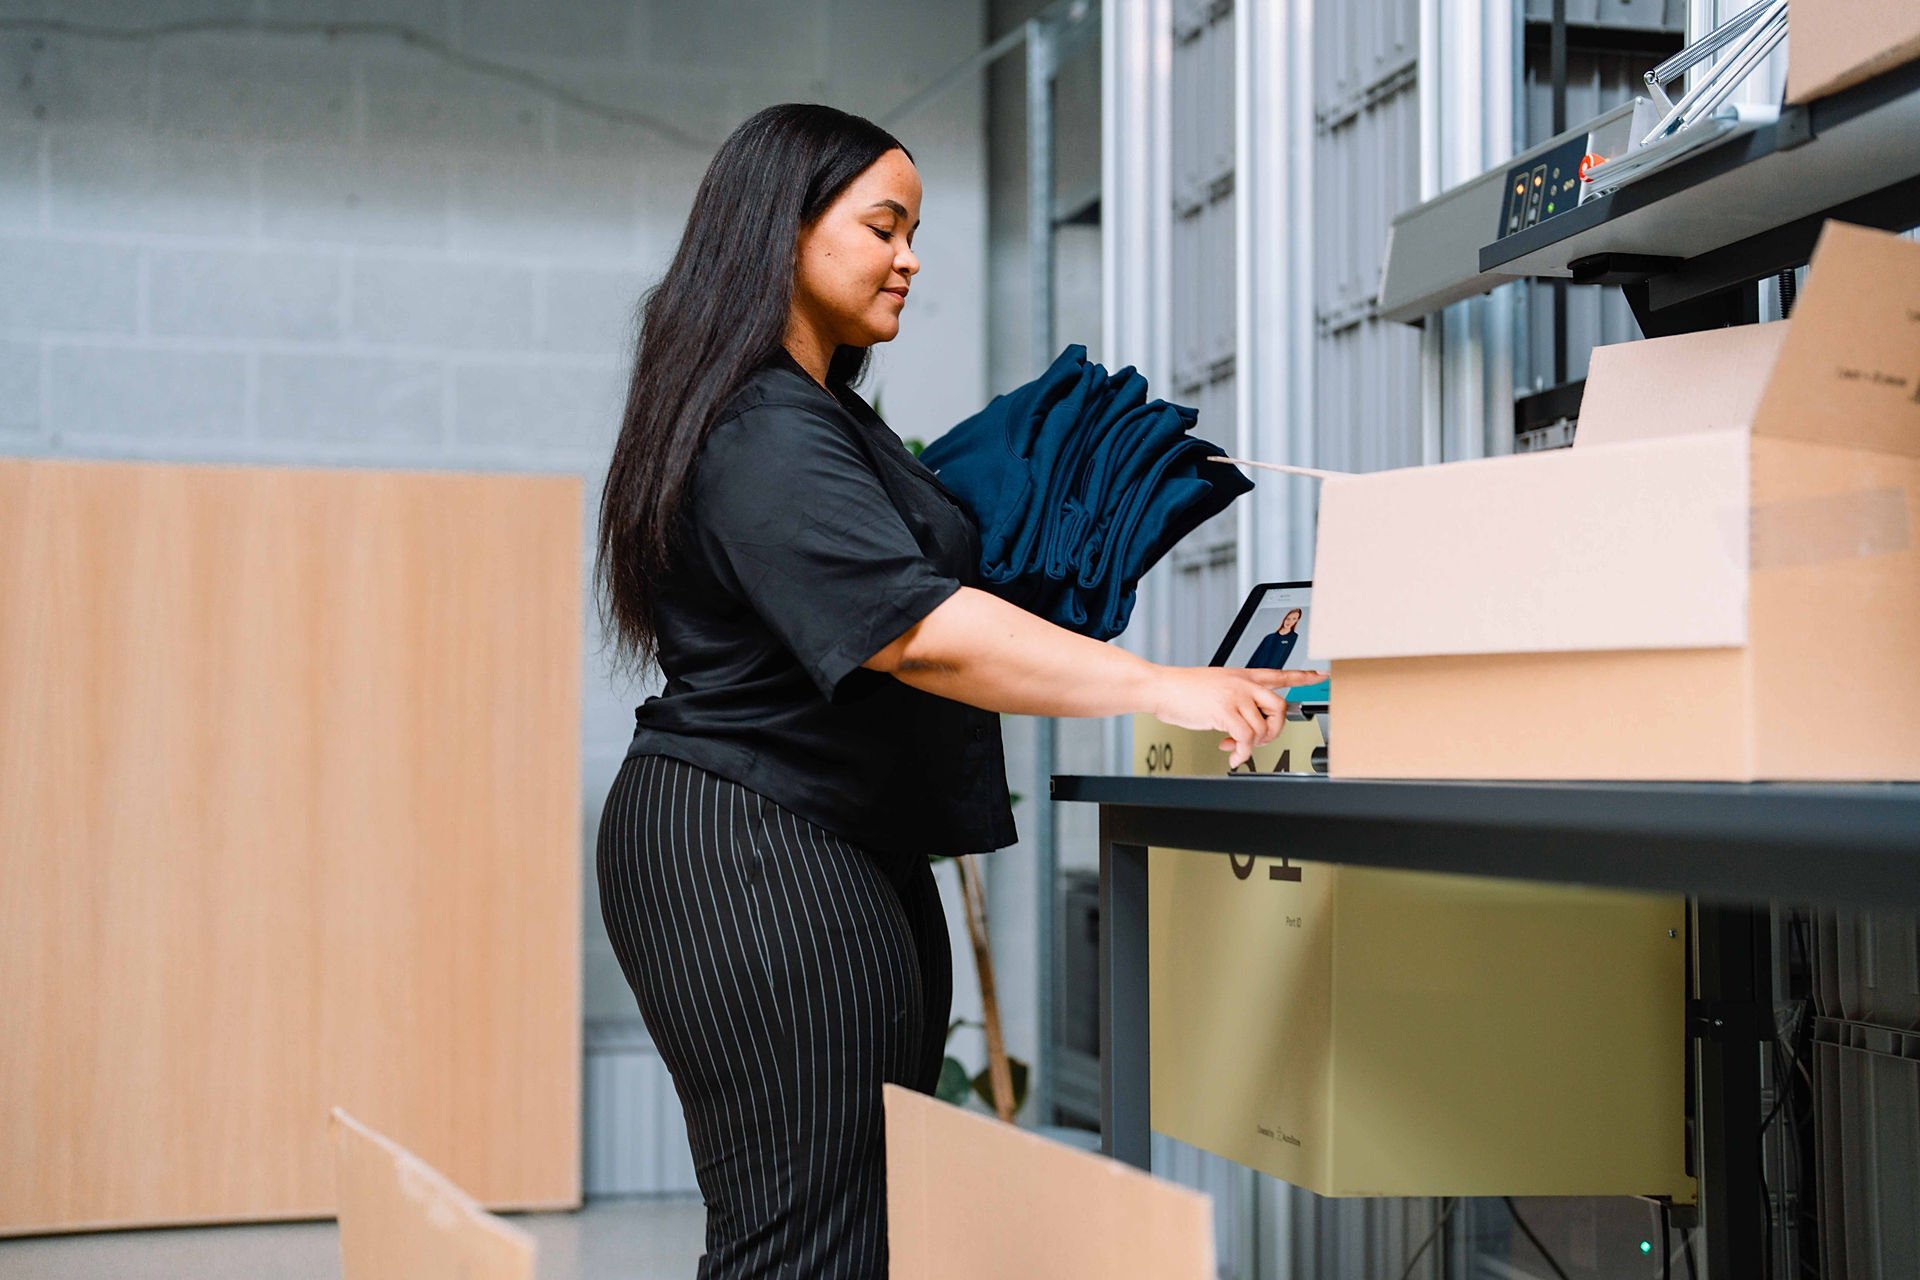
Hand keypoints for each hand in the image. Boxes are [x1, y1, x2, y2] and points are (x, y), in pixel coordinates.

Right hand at [1149, 667, 1328, 769]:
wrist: (1162, 687)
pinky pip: (1245, 739)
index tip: (1320, 677)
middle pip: (1280, 707)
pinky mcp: (1224, 711)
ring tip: (1236, 748)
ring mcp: (1235, 696)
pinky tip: (1231, 755)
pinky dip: (1241, 753)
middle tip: (1261, 739)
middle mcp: (1243, 683)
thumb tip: (1244, 722)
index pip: (1280, 674)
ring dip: (1253, 745)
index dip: (1303, 677)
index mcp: (1243, 675)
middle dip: (1275, 730)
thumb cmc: (1183, 689)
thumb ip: (1235, 697)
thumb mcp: (1216, 684)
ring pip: (1262, 727)